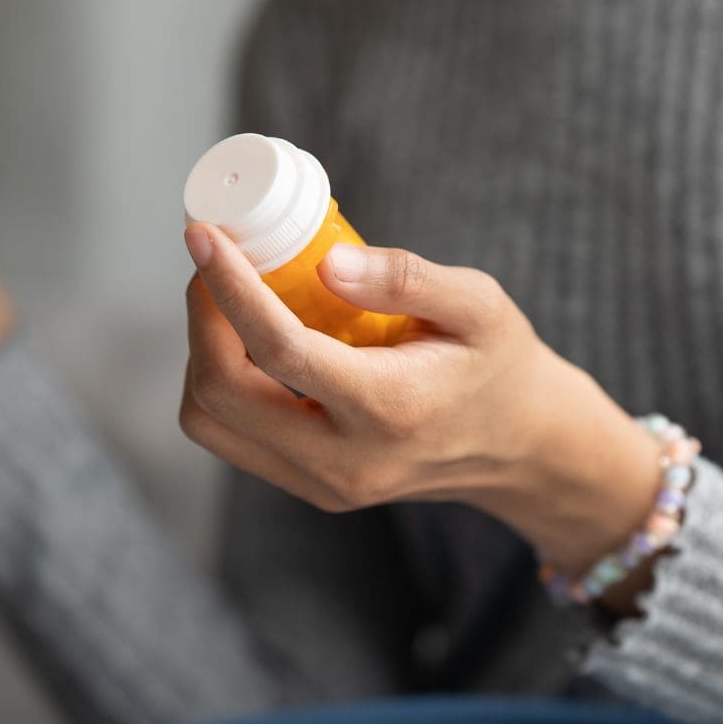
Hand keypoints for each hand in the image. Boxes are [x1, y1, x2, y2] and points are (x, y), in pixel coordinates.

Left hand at [180, 225, 662, 582]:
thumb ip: (407, 279)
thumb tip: (324, 262)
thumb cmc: (500, 366)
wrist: (520, 450)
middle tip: (217, 260)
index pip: (278, 349)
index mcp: (388, 409)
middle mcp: (344, 461)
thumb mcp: (480, 307)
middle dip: (202, 317)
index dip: (228, 288)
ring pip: (211, 420)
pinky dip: (220, 380)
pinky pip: (231, 434)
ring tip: (230, 297)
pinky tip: (247, 338)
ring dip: (203, 351)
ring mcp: (321, 484)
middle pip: (221, 394)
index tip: (203, 235)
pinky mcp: (308, 487)